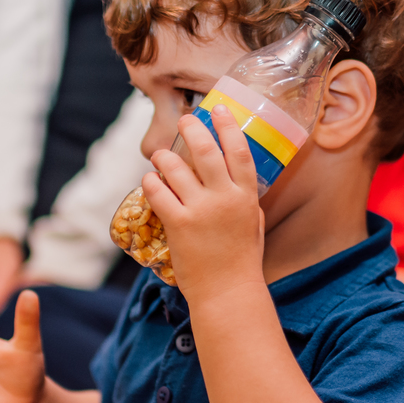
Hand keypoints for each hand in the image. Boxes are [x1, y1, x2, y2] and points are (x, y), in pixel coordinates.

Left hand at [144, 107, 264, 301]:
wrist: (227, 293)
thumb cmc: (242, 262)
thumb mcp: (253, 225)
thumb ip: (245, 200)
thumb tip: (235, 181)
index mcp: (246, 197)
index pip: (239, 151)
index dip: (228, 126)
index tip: (219, 109)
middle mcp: (224, 198)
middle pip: (206, 151)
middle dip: (193, 129)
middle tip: (184, 120)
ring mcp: (201, 210)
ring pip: (176, 168)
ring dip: (164, 157)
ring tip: (159, 156)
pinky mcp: (178, 224)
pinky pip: (159, 193)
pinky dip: (151, 182)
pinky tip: (150, 179)